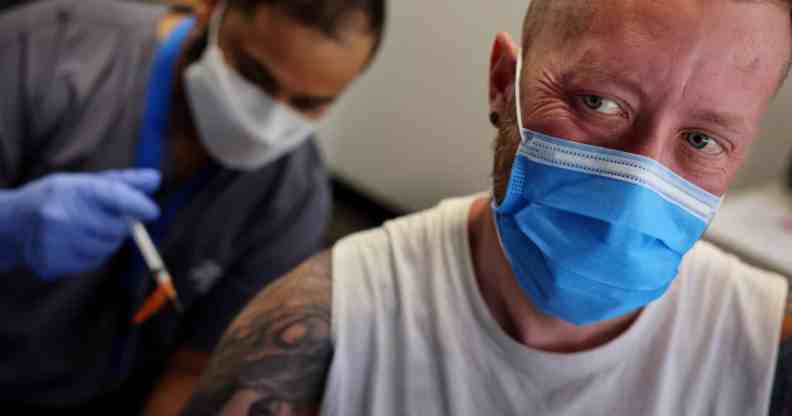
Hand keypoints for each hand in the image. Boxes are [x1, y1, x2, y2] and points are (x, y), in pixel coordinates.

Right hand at [0, 169, 160, 279]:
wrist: (17, 221)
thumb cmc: (63, 198)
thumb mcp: (88, 184)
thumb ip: (125, 182)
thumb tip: (155, 179)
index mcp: (74, 189)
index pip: (115, 195)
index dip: (139, 205)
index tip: (152, 212)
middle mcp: (62, 214)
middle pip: (116, 229)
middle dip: (123, 226)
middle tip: (114, 220)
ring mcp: (54, 241)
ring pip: (106, 249)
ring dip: (108, 242)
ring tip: (89, 230)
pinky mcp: (51, 262)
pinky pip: (90, 264)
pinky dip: (92, 256)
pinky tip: (77, 244)